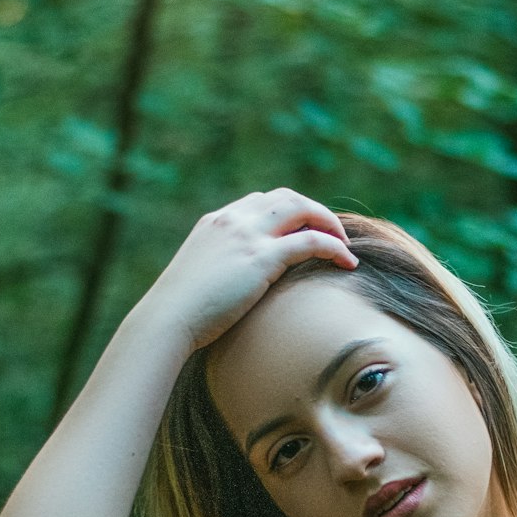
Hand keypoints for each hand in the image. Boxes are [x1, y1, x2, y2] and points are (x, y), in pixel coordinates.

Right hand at [144, 188, 358, 355]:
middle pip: (287, 198)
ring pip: (302, 210)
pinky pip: (311, 241)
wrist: (168, 319)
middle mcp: (232, 220)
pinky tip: (348, 262)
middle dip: (315, 212)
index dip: (290, 213)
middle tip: (334, 235)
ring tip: (345, 246)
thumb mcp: (199, 282)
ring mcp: (247, 234)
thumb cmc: (180, 313)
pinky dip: (334, 247)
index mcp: (215, 222)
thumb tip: (233, 290)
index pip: (261, 202)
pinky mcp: (262, 257)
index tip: (306, 232)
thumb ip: (219, 272)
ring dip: (329, 224)